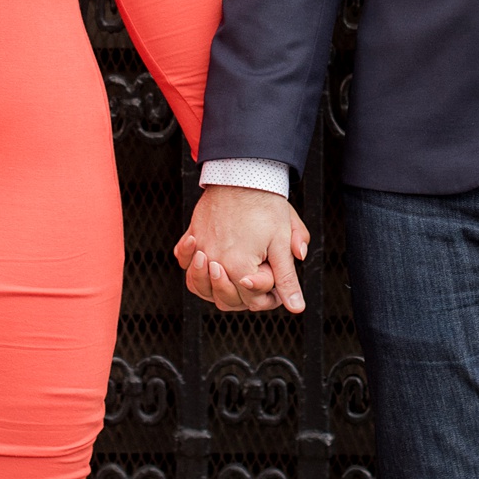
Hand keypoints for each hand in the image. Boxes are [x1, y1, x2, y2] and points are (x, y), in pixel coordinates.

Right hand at [174, 187, 309, 314]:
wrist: (244, 172)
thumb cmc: (265, 204)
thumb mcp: (282, 243)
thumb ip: (287, 279)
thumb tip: (296, 307)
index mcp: (239, 267)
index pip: (251, 300)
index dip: (269, 295)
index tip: (277, 279)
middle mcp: (214, 260)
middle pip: (224, 299)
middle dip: (244, 295)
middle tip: (258, 276)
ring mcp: (201, 247)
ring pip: (198, 284)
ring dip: (212, 286)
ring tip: (228, 275)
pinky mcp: (193, 233)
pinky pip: (182, 258)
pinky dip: (188, 262)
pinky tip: (200, 257)